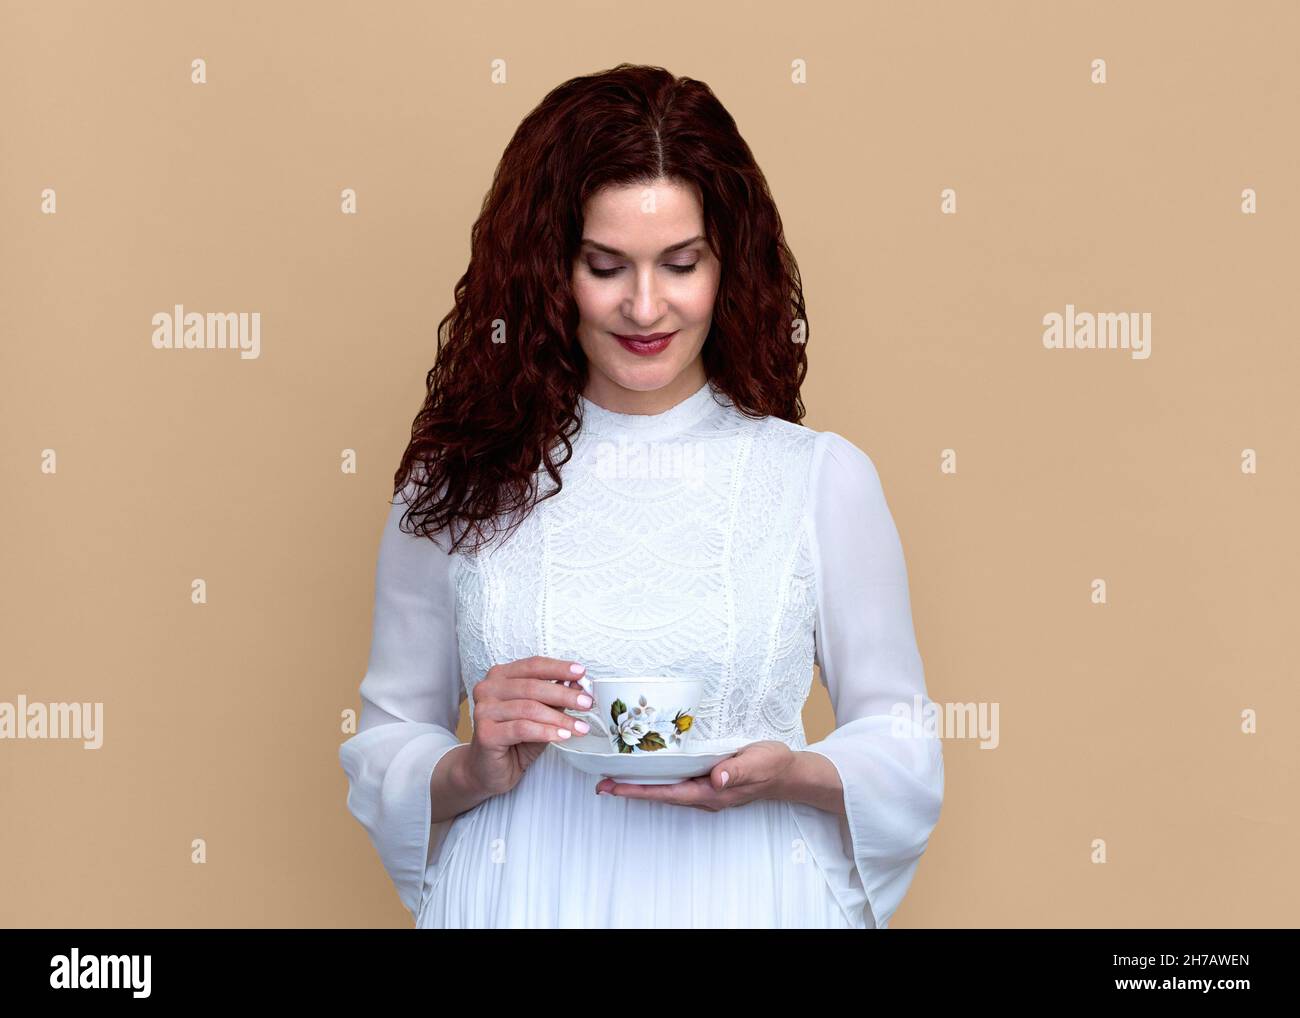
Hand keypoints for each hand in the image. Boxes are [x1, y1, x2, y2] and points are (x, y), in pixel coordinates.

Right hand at [464, 656, 593, 797]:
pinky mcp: (485, 732)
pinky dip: (546, 731)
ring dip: (559, 718)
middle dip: (564, 695)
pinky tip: (562, 736)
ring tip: (580, 727)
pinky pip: (522, 728)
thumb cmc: (514, 740)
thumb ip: (554, 699)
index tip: (581, 673)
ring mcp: (484, 710)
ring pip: (529, 708)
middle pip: (532, 686)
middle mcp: (488, 689)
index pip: (533, 666)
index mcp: (500, 676)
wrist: (488, 770)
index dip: (558, 668)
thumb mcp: (540, 715)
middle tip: (587, 703)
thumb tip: (578, 685)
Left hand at [593, 740, 795, 810]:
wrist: (790, 773)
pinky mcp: (709, 782)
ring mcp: (706, 791)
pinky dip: (658, 778)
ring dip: (641, 784)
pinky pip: (677, 782)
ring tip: (615, 778)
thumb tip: (714, 778)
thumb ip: (736, 770)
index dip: (639, 791)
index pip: (667, 793)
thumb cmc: (773, 765)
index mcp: (711, 792)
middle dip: (631, 790)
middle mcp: (704, 795)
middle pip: (660, 794)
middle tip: (601, 783)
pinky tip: (648, 769)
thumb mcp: (758, 763)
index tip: (613, 788)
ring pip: (667, 790)